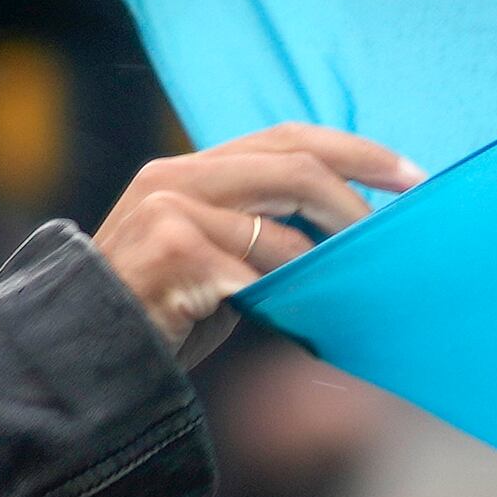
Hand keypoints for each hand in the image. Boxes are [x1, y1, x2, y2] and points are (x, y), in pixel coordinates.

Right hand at [94, 128, 418, 356]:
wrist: (86, 360)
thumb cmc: (159, 316)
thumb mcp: (213, 260)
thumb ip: (258, 232)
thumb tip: (343, 232)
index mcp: (189, 169)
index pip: (285, 137)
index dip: (355, 149)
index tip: (410, 174)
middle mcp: (175, 177)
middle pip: (294, 164)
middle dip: (359, 196)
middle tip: (404, 226)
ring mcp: (169, 210)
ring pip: (283, 228)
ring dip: (329, 260)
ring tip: (360, 282)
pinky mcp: (172, 251)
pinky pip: (258, 273)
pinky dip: (290, 297)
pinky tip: (306, 317)